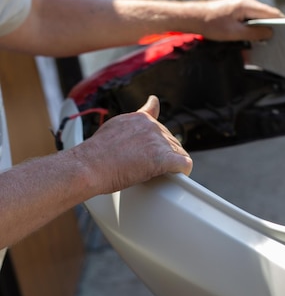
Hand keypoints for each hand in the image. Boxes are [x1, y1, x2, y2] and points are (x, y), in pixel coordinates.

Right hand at [77, 95, 192, 195]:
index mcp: (139, 119)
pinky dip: (183, 171)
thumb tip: (132, 131)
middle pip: (171, 141)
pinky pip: (184, 164)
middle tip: (150, 168)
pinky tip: (180, 176)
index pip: (158, 122)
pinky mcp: (163, 158)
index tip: (159, 142)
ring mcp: (158, 141)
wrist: (90, 166)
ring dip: (172, 165)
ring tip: (158, 174)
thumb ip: (128, 127)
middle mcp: (151, 126)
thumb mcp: (112, 130)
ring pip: (179, 152)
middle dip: (164, 155)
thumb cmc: (96, 155)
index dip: (159, 137)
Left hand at [197, 0, 284, 41]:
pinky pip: (249, 20)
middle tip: (278, 41)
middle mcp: (246, 2)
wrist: (195, 18)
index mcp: (247, 5)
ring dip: (261, 30)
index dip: (281, 23)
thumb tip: (269, 34)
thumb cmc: (211, 24)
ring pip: (258, 18)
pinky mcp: (236, 11)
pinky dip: (253, 29)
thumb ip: (253, 34)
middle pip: (266, 15)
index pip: (271, 13)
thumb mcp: (234, 33)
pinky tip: (252, 39)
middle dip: (272, 28)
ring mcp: (241, 6)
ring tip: (265, 43)